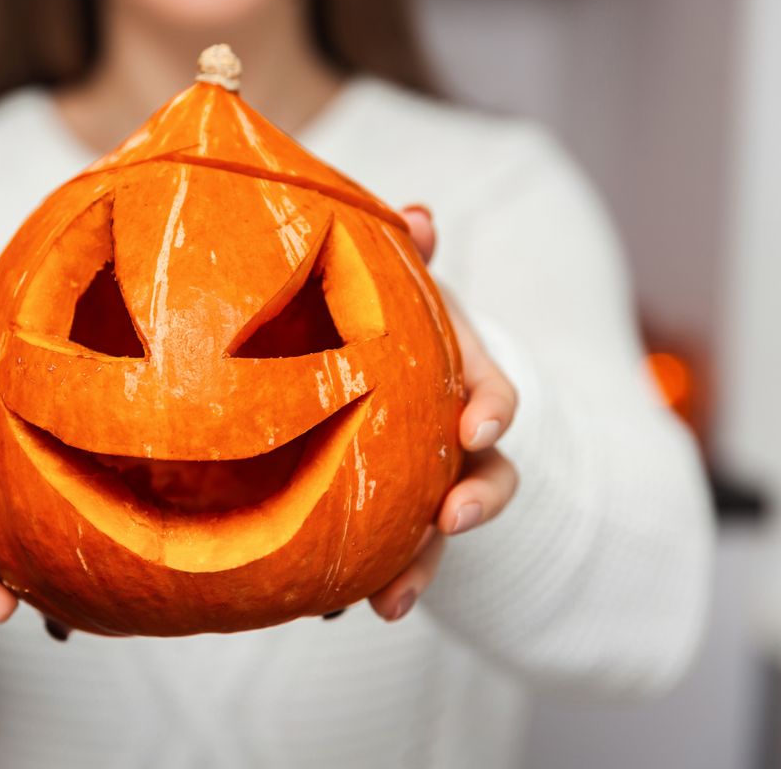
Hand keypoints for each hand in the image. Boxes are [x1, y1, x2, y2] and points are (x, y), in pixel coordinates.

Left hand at [363, 205, 518, 622]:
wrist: (360, 372)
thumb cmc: (386, 322)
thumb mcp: (398, 288)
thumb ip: (408, 255)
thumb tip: (417, 215)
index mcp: (462, 384)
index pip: (495, 400)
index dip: (493, 414)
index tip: (475, 430)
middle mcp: (455, 447)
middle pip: (485, 483)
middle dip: (475, 505)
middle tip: (453, 519)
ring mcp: (425, 488)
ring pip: (436, 537)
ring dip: (419, 569)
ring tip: (387, 605)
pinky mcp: (387, 521)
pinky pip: (383, 557)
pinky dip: (364, 583)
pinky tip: (330, 609)